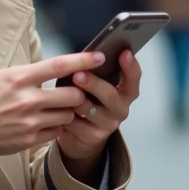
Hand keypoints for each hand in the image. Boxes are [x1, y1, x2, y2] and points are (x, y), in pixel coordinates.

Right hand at [0, 51, 105, 156]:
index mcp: (19, 78)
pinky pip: (56, 132)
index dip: (83, 60)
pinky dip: (56, 127)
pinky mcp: (28, 140)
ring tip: (57, 108)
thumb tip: (55, 70)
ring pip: (68, 115)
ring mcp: (29, 122)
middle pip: (72, 94)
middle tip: (75, 91)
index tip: (100, 56)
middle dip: (78, 93)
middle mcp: (27, 99)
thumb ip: (29, 74)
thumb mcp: (1, 76)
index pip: (59, 65)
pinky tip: (46, 122)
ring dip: (68, 111)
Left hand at [58, 49, 141, 168]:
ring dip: (74, 98)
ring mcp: (108, 124)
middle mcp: (121, 109)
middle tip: (78, 74)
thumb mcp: (97, 86)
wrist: (81, 135)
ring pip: (89, 109)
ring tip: (61, 90)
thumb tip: (87, 55)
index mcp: (125, 93)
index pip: (133, 79)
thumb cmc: (89, 101)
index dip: (131, 66)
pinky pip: (75, 122)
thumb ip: (98, 73)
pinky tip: (55, 106)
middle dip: (94, 83)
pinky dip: (64, 112)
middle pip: (110, 95)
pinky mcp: (93, 136)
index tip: (124, 52)